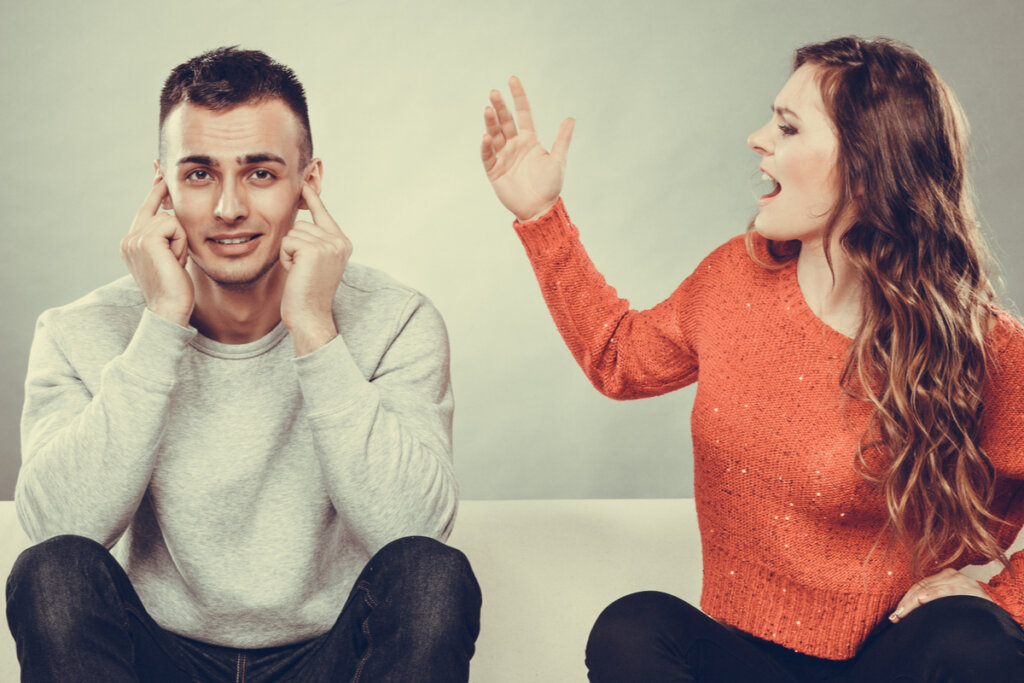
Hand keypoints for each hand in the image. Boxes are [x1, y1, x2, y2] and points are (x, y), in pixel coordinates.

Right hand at [121, 178, 193, 325]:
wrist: (169, 309)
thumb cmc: (176, 288)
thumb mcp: (171, 256)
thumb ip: (167, 235)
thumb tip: (174, 214)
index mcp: (131, 241)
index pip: (145, 207)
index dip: (155, 188)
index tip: (159, 168)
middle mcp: (128, 238)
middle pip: (158, 208)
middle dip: (174, 221)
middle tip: (171, 240)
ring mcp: (134, 238)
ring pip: (170, 218)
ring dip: (181, 241)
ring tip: (175, 263)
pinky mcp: (146, 240)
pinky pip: (174, 224)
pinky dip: (181, 243)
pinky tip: (175, 261)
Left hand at [280, 183, 350, 355]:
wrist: (310, 315)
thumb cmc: (307, 292)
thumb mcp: (316, 262)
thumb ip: (315, 240)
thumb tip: (301, 217)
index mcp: (343, 243)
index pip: (324, 215)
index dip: (313, 199)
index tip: (306, 184)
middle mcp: (340, 242)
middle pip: (302, 224)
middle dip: (294, 245)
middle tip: (301, 269)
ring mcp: (329, 245)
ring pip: (293, 232)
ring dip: (288, 252)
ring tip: (299, 271)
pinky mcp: (314, 250)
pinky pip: (288, 241)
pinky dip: (285, 257)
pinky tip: (295, 272)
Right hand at [480, 76, 574, 221]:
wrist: (539, 209)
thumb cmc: (550, 186)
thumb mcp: (558, 160)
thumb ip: (562, 139)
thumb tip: (571, 118)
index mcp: (530, 140)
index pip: (522, 113)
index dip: (518, 97)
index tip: (512, 79)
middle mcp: (515, 145)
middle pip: (505, 121)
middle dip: (500, 106)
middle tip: (494, 92)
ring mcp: (503, 156)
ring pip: (495, 135)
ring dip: (491, 122)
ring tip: (488, 109)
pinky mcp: (494, 170)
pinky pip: (488, 155)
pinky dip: (486, 146)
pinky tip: (486, 137)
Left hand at [889, 568, 992, 622]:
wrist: (994, 614)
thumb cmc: (970, 608)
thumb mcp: (950, 599)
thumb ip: (933, 598)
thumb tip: (908, 607)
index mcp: (945, 575)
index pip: (919, 585)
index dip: (906, 599)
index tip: (896, 614)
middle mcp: (951, 575)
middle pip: (921, 587)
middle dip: (907, 603)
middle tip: (895, 617)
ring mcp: (960, 580)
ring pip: (929, 590)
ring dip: (913, 604)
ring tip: (902, 616)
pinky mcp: (967, 588)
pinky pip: (945, 592)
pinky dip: (932, 596)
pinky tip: (922, 601)